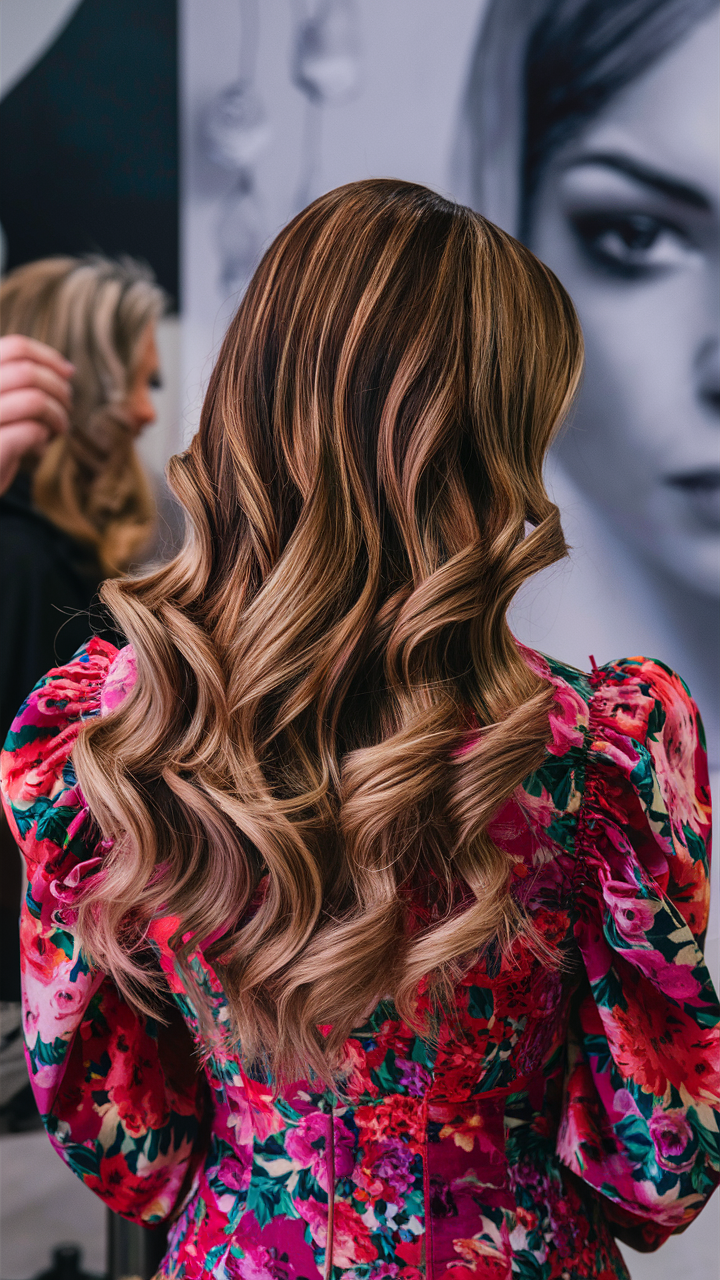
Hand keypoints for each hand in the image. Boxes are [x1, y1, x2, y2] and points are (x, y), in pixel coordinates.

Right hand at [0, 335, 73, 493]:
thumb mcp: (1, 400)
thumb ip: (19, 383)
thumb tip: (68, 370)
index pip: (15, 347)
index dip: (49, 357)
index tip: (69, 373)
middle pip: (29, 373)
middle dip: (59, 389)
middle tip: (67, 408)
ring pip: (35, 401)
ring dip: (57, 415)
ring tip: (57, 429)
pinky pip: (32, 431)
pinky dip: (43, 437)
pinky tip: (37, 446)